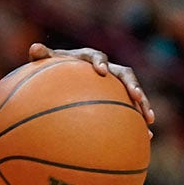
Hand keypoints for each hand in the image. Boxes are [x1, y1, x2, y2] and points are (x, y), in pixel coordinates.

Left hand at [28, 42, 154, 126]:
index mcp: (89, 58)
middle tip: (136, 96)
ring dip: (143, 103)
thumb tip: (34, 48)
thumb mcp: (46, 63)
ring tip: (149, 119)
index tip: (101, 71)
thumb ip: (41, 55)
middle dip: (132, 84)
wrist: (64, 79)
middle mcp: (107, 69)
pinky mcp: (120, 98)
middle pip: (124, 73)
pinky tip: (147, 136)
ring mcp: (115, 84)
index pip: (96, 56)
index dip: (100, 62)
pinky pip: (132, 108)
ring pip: (134, 92)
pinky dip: (139, 121)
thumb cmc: (53, 70)